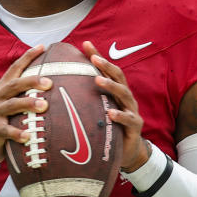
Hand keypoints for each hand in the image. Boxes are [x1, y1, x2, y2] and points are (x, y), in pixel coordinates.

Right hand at [0, 44, 51, 173]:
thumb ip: (23, 97)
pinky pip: (6, 131)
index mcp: (2, 89)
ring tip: (43, 106)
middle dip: (32, 81)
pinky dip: (18, 133)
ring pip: (12, 105)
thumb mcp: (8, 107)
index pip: (15, 68)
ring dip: (28, 103)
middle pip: (15, 85)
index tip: (43, 46)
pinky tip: (28, 136)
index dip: (28, 56)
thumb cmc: (0, 124)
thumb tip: (51, 88)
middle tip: (50, 82)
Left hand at [82, 40, 150, 171]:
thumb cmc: (110, 128)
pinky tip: (111, 113)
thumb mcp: (98, 111)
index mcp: (116, 92)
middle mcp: (125, 97)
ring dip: (110, 86)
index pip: (107, 70)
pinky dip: (120, 115)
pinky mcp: (135, 126)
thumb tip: (60, 87)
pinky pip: (128, 119)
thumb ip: (86, 99)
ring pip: (123, 94)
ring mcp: (131, 110)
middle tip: (93, 59)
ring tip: (97, 80)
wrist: (128, 152)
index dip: (97, 56)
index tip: (85, 44)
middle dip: (105, 66)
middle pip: (118, 77)